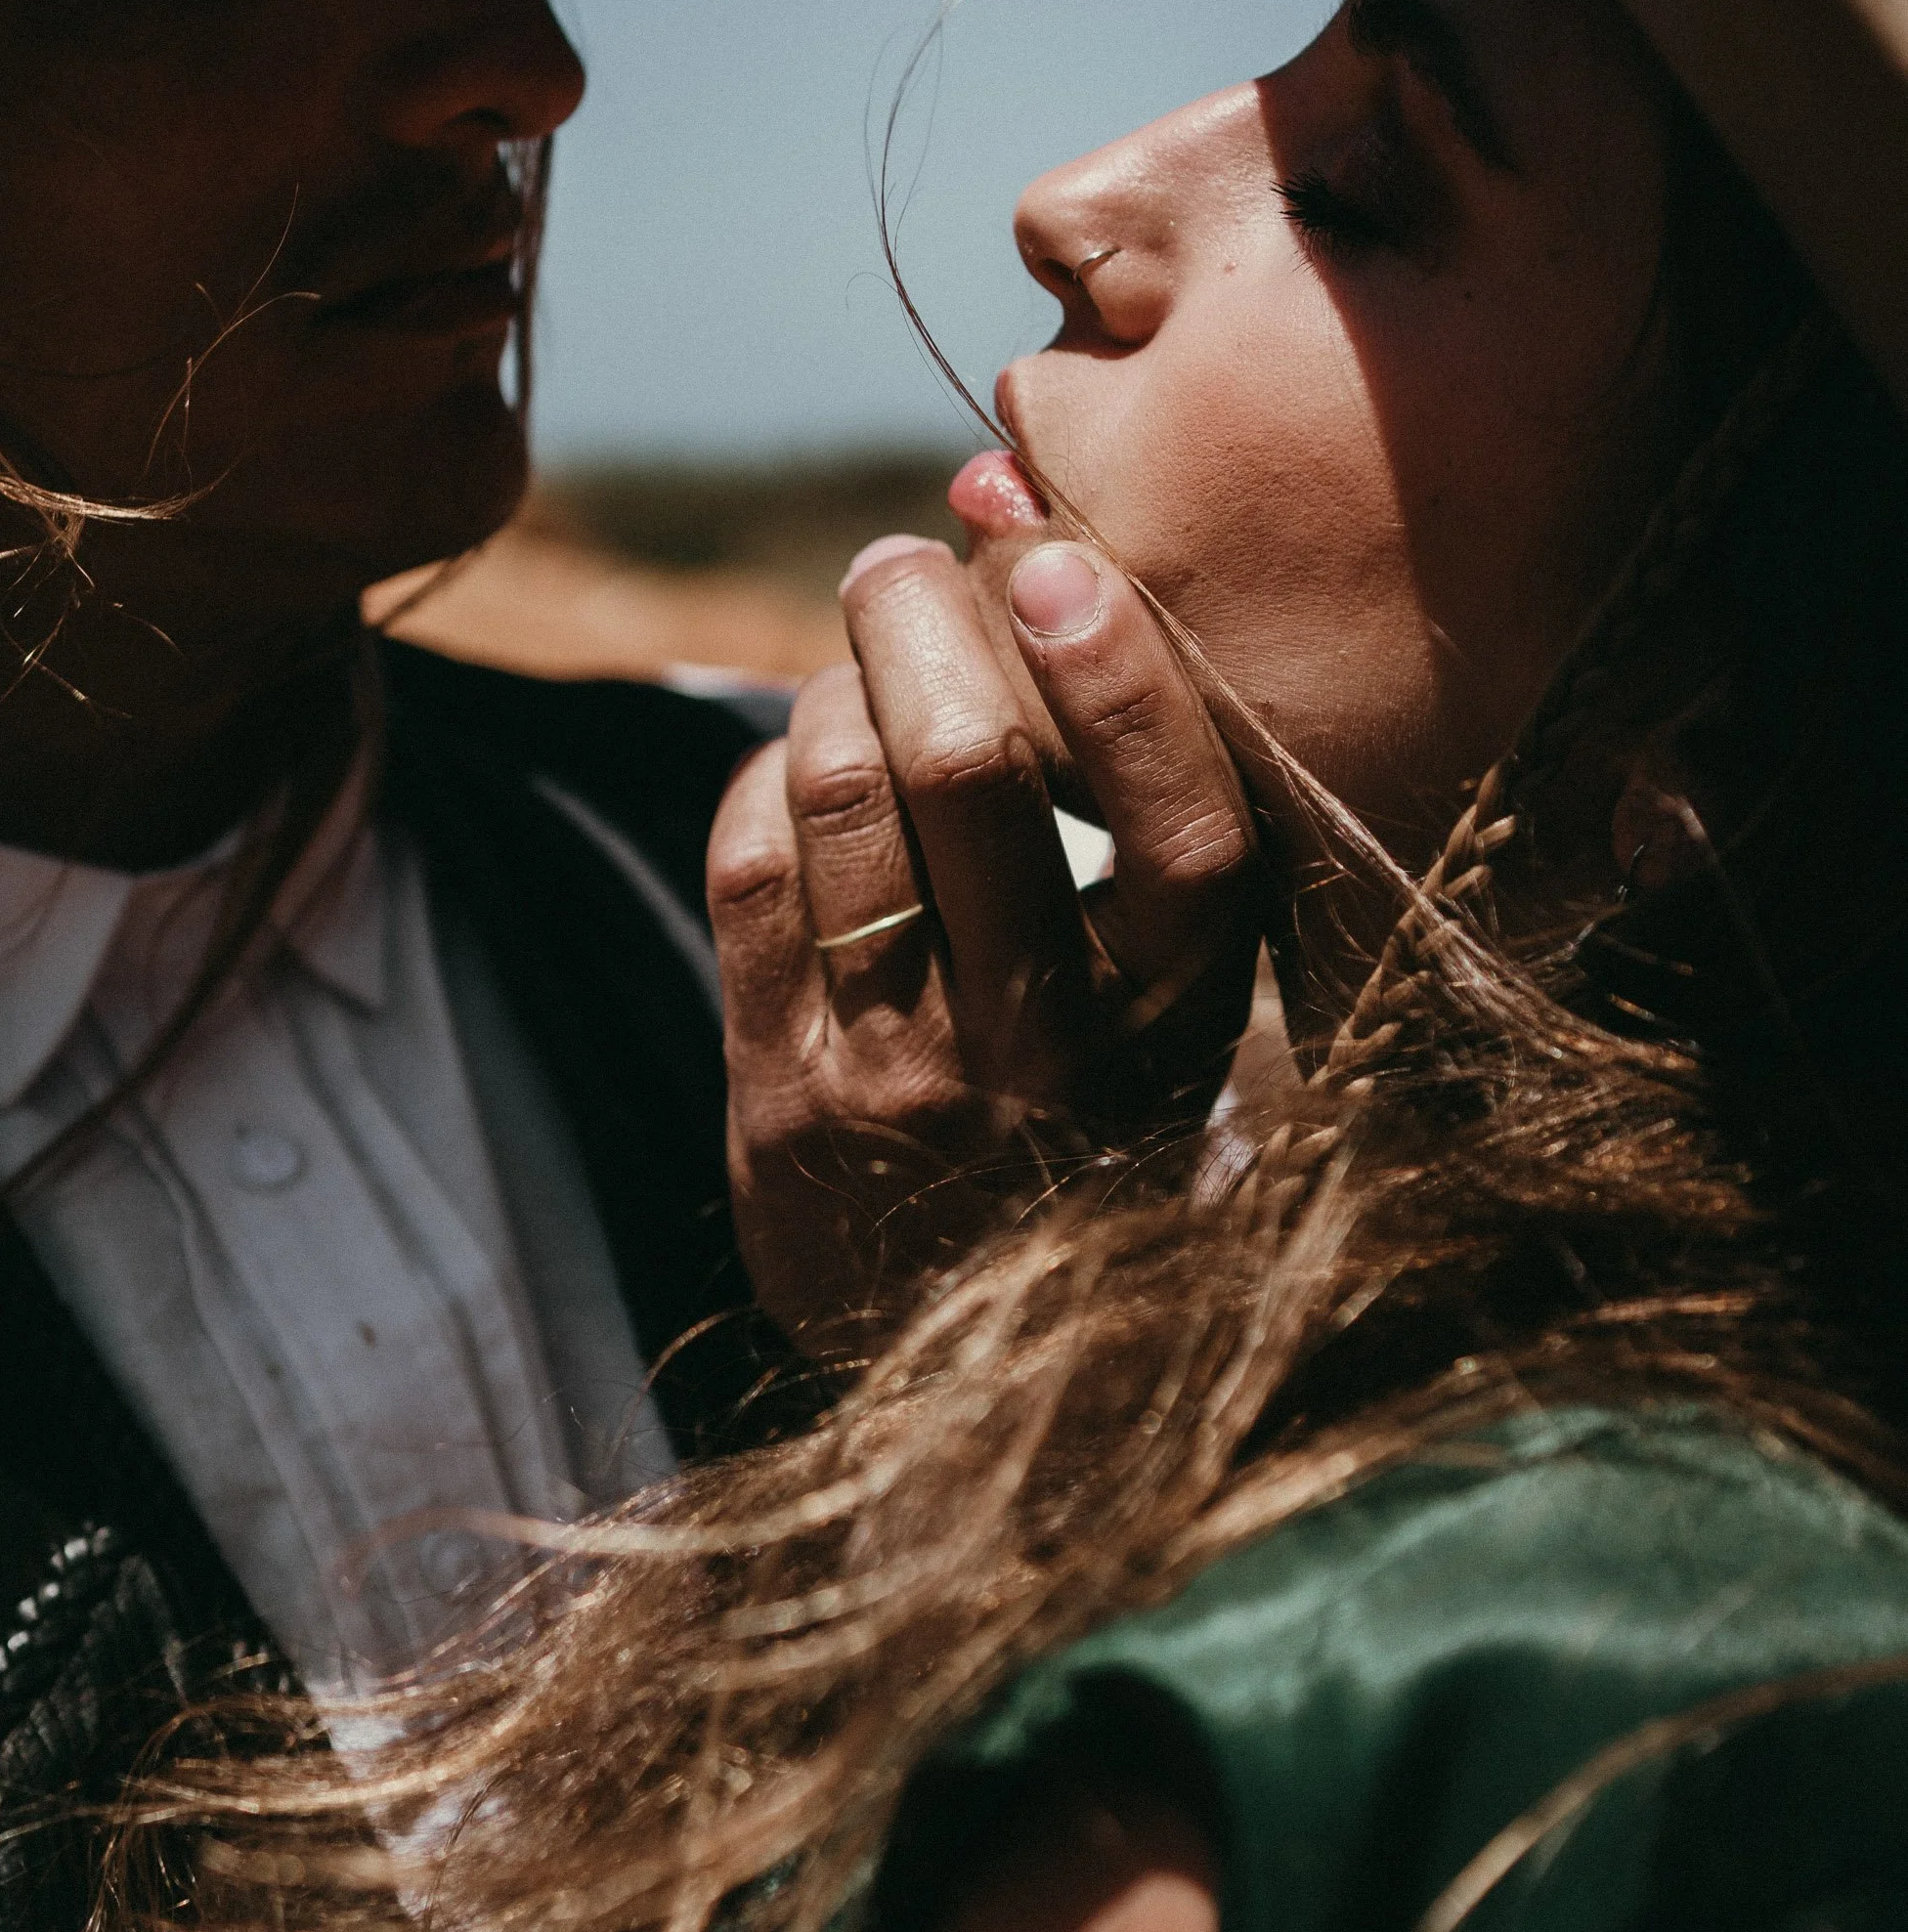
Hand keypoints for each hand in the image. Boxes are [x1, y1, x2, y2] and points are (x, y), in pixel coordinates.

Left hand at [709, 532, 1261, 1351]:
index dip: (1121, 683)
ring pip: (840, 799)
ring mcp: (897, 1077)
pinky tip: (801, 764)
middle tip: (902, 564)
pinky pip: (752, 869)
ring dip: (834, 682)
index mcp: (1180, 1022)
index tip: (1058, 566)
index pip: (1178, 830)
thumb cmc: (1091, 1123)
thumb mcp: (1175, 1023)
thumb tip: (1057, 592)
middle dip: (917, 624)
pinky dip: (769, 779)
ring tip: (856, 646)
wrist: (974, 1367)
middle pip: (964, 776)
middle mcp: (1043, 1054)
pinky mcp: (778, 1093)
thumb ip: (1149, 856)